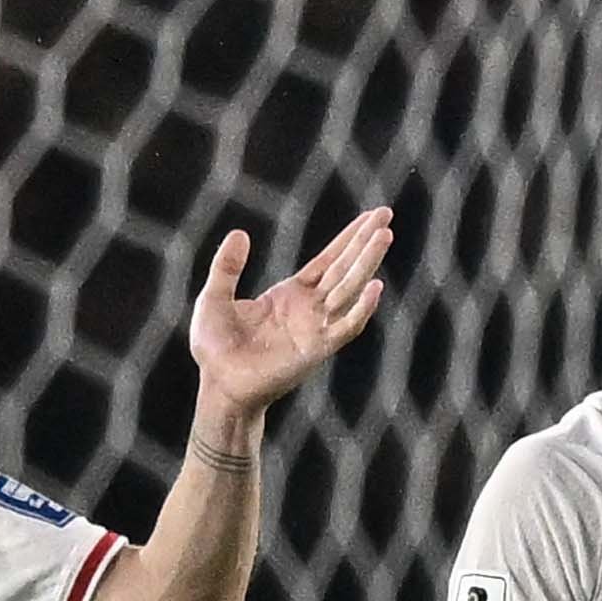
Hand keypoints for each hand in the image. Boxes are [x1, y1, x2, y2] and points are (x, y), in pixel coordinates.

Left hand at [186, 210, 394, 433]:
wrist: (218, 385)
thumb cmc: (216, 347)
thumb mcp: (215, 297)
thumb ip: (227, 267)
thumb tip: (240, 233)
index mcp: (292, 295)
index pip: (328, 261)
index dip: (349, 239)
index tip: (371, 218)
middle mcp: (311, 309)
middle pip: (345, 269)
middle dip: (366, 243)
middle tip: (386, 215)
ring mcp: (316, 329)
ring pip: (349, 289)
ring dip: (367, 263)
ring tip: (384, 236)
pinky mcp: (316, 350)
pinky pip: (345, 327)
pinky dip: (361, 309)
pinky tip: (374, 287)